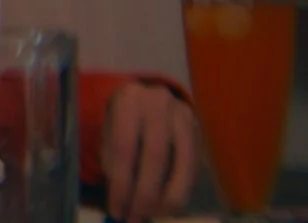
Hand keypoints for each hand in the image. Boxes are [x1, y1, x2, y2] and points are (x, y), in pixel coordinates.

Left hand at [102, 81, 198, 220]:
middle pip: (156, 156)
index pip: (124, 148)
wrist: (148, 96)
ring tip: (155, 215)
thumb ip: (113, 160)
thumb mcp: (108, 131)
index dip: (121, 184)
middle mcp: (159, 103)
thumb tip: (122, 199)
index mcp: (128, 100)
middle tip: (136, 218)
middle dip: (146, 194)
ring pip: (183, 163)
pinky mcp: (199, 129)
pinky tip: (168, 203)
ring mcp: (184, 114)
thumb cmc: (122, 119)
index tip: (117, 210)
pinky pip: (194, 165)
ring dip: (170, 196)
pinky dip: (182, 187)